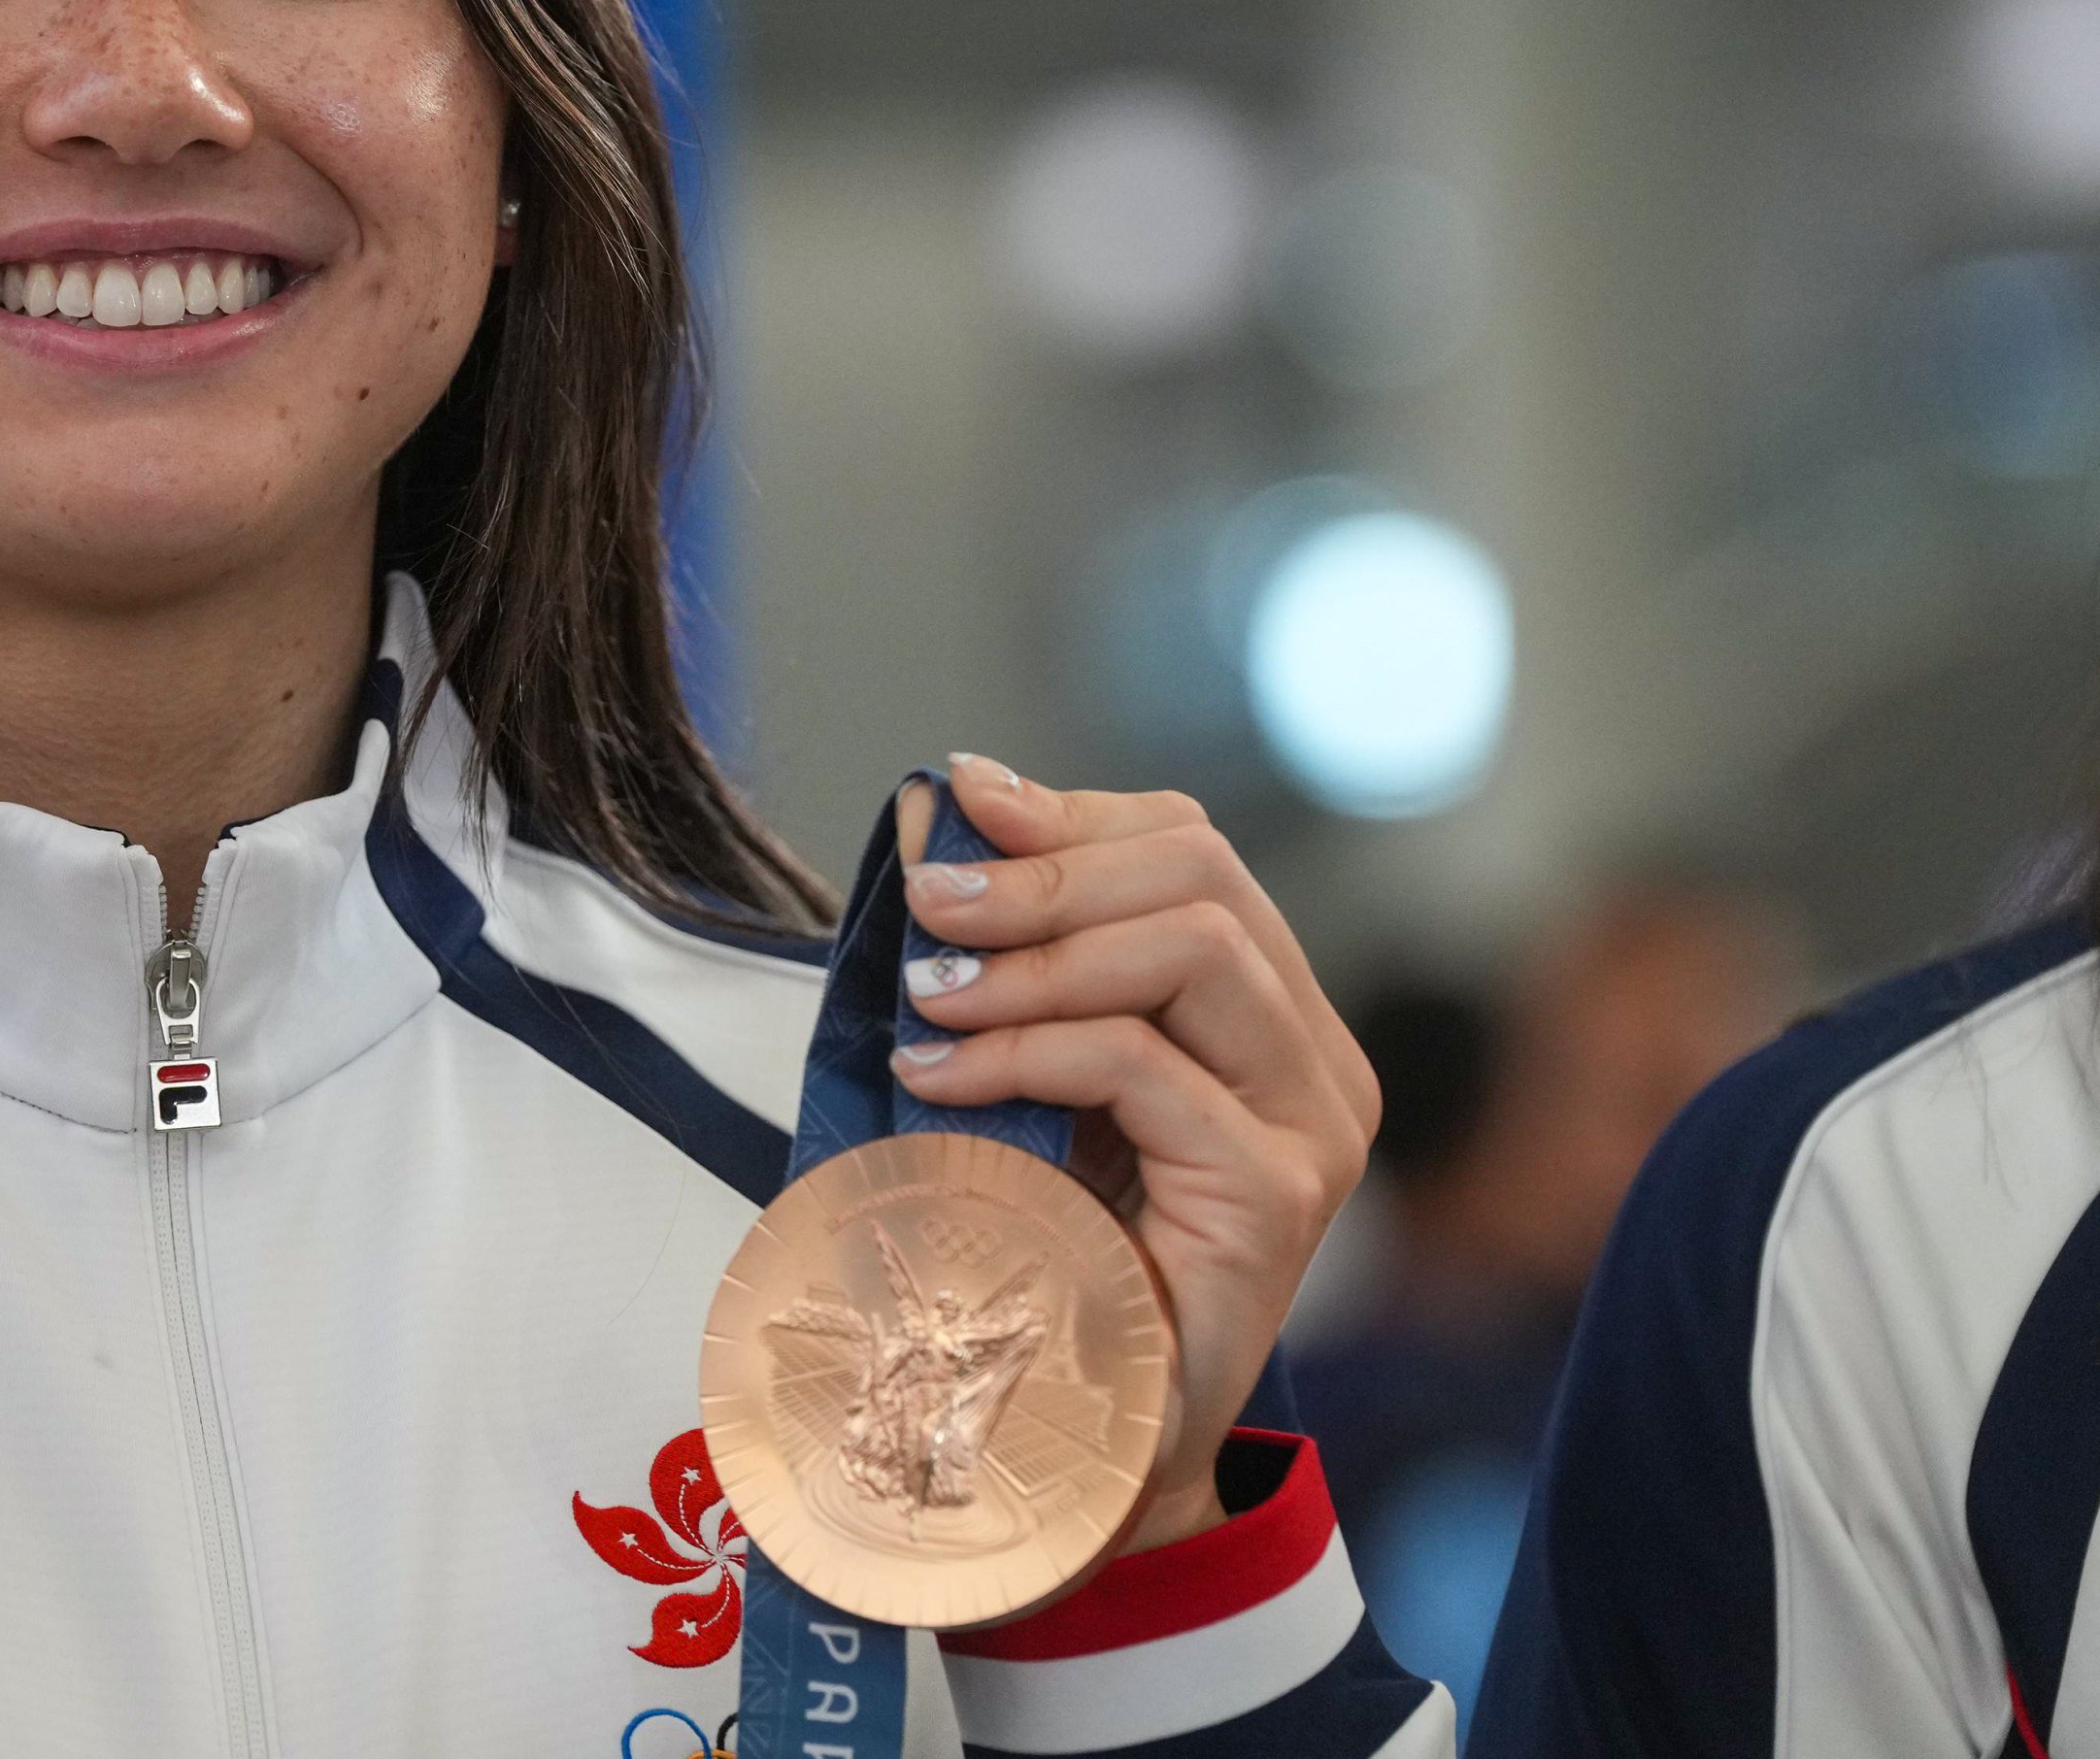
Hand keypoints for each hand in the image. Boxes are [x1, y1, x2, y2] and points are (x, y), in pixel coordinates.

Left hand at [889, 753, 1380, 1553]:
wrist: (1087, 1438)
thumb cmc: (1046, 1251)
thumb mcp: (1016, 1072)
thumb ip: (993, 955)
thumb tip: (929, 809)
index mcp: (1266, 1013)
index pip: (1192, 850)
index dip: (1070, 812)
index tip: (954, 801)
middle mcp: (1314, 1058)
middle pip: (1201, 874)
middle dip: (1044, 873)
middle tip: (926, 905)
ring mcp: (1312, 1125)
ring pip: (1193, 946)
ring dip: (1032, 957)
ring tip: (928, 996)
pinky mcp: (1275, 1195)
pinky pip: (1148, 1066)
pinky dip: (1027, 1049)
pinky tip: (941, 1078)